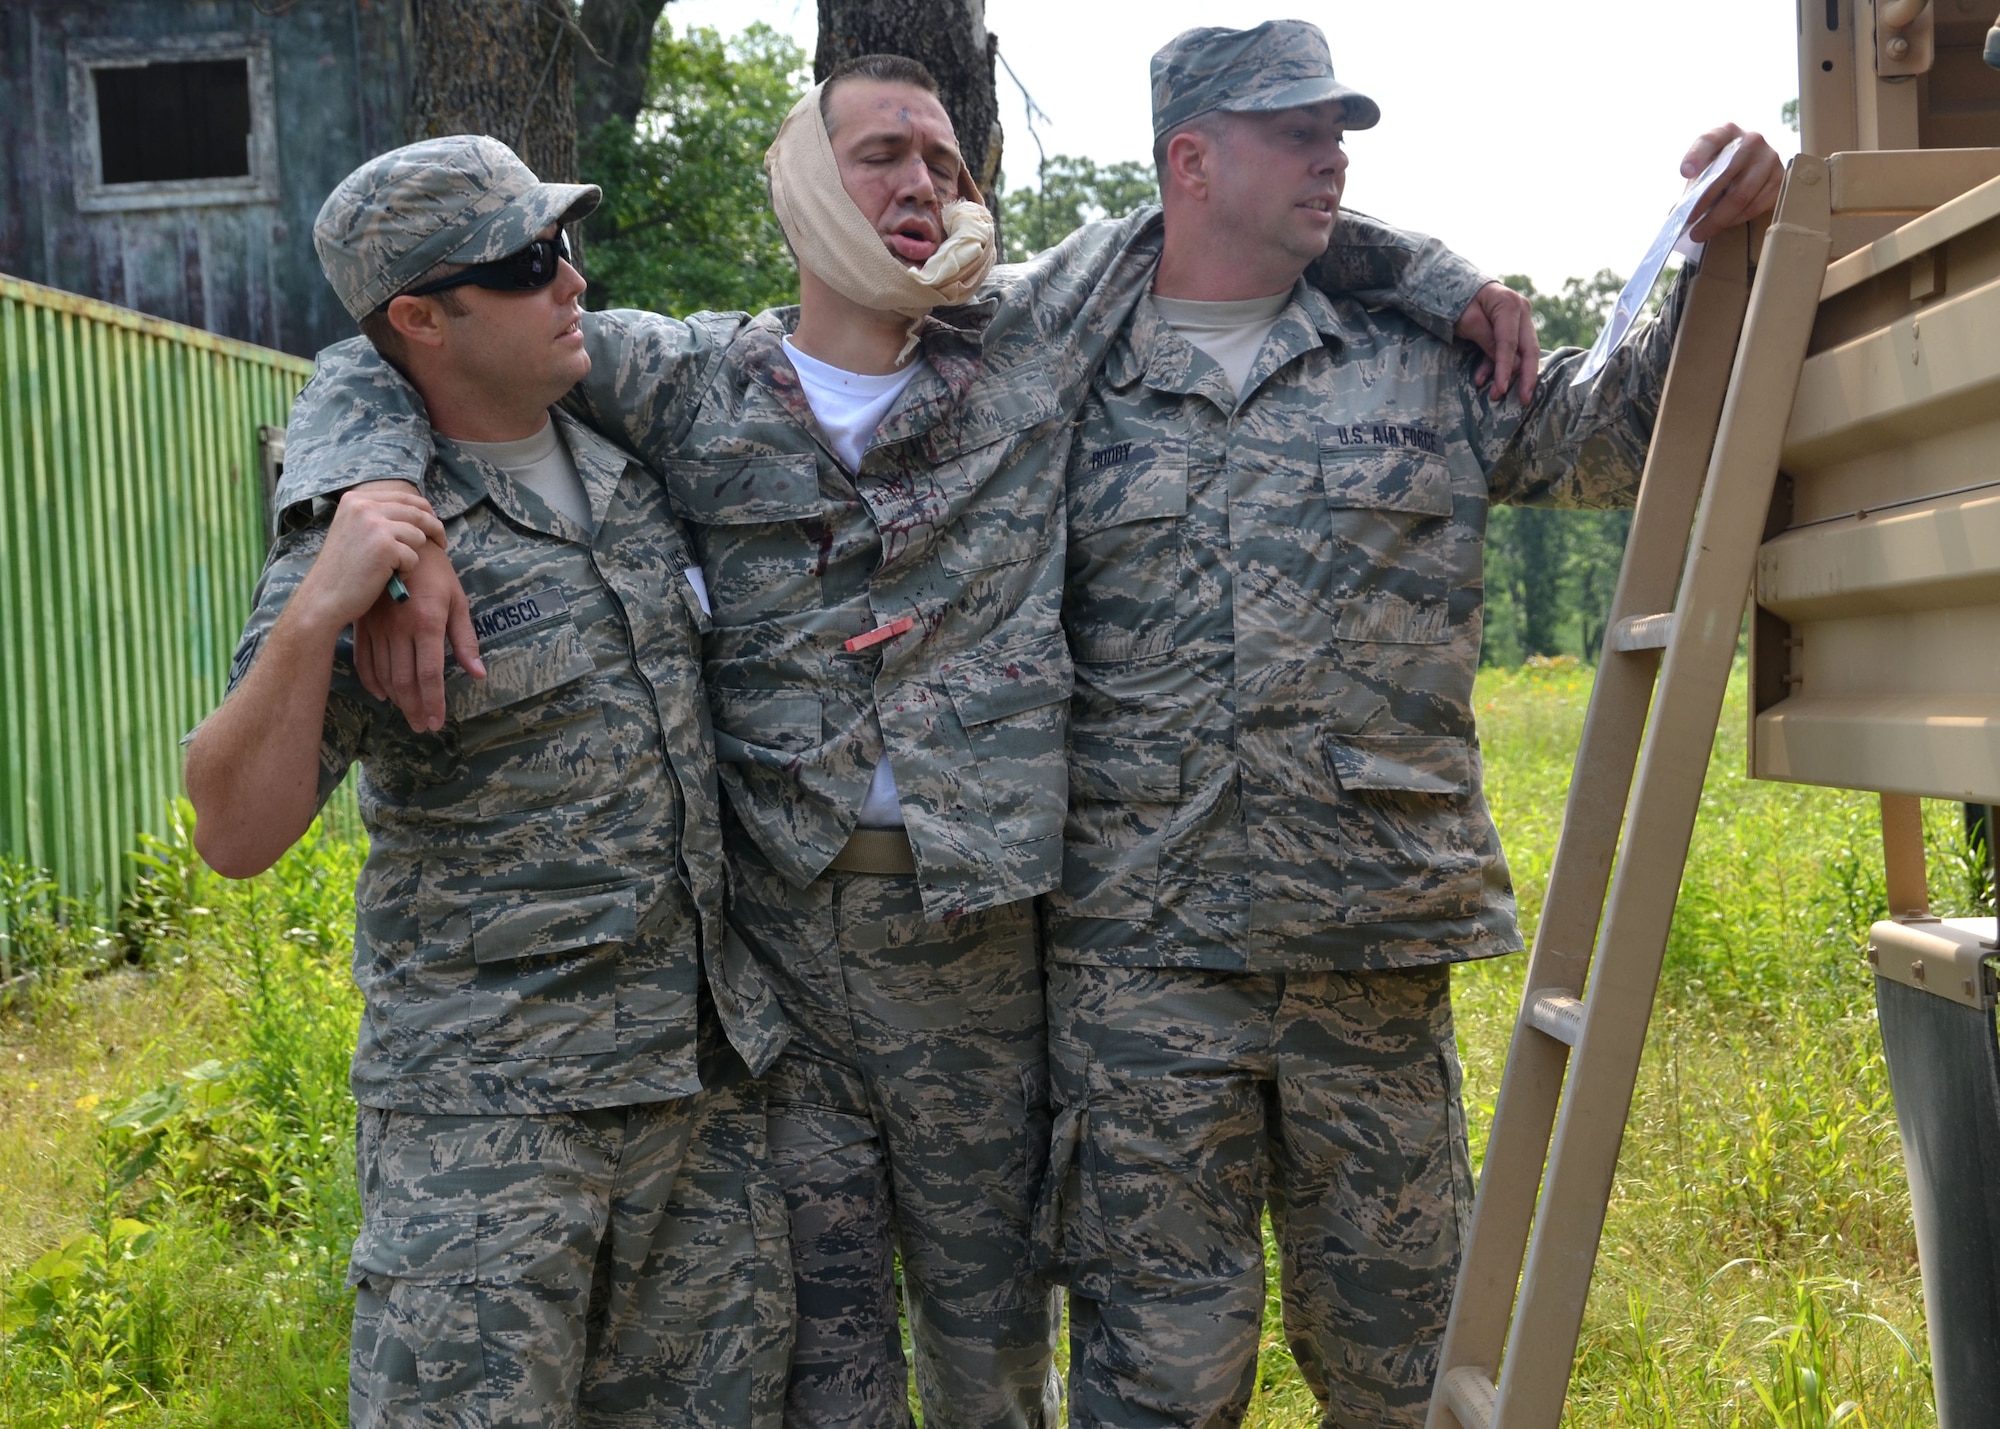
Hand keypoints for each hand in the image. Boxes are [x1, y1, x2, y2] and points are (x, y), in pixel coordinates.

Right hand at [291, 487, 441, 640]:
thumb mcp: (353, 530)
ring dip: (412, 555)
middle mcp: (364, 506)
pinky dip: (406, 571)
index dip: (425, 511)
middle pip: (417, 512)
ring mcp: (375, 525)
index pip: (404, 497)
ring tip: (393, 569)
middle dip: (435, 528)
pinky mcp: (386, 546)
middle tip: (442, 543)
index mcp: (355, 499)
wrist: (324, 597)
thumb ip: (377, 516)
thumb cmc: (343, 570)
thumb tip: (417, 511)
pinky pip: (414, 557)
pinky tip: (387, 578)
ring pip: (418, 536)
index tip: (433, 523)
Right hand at [353, 533, 482, 731]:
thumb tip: (478, 674)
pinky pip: (364, 660)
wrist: (399, 542)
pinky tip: (383, 694)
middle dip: (414, 708)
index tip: (436, 723)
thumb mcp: (457, 600)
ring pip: (384, 674)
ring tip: (408, 714)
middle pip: (405, 680)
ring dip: (396, 699)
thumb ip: (465, 640)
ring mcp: (377, 627)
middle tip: (422, 727)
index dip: (433, 702)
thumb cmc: (436, 571)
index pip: (430, 674)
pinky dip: (372, 681)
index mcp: (427, 622)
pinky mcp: (363, 624)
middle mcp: (400, 628)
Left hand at [1456, 282, 1539, 403]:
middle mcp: (1522, 310)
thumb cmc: (1458, 300)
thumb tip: (1509, 365)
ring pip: (1522, 351)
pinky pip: (1511, 349)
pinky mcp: (1514, 326)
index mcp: (1510, 305)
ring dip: (1508, 374)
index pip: (1510, 343)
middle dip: (1525, 377)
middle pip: (1528, 349)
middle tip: (1523, 401)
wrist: (1456, 284)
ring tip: (1494, 395)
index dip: (1506, 369)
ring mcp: (1521, 317)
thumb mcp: (1468, 321)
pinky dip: (1498, 364)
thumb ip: (1488, 340)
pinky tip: (1482, 379)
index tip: (1501, 389)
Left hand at [1682, 124, 1784, 243]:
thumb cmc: (1721, 166)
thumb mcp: (1706, 167)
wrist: (1752, 164)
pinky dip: (1737, 219)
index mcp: (1726, 132)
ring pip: (1741, 195)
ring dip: (1719, 218)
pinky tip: (1725, 224)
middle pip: (1725, 175)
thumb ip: (1693, 185)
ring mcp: (1769, 158)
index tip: (1685, 172)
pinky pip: (1757, 205)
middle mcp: (1751, 140)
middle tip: (1689, 224)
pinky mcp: (1780, 177)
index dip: (1696, 156)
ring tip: (1701, 232)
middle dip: (1703, 204)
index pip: (1710, 140)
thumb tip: (1677, 212)